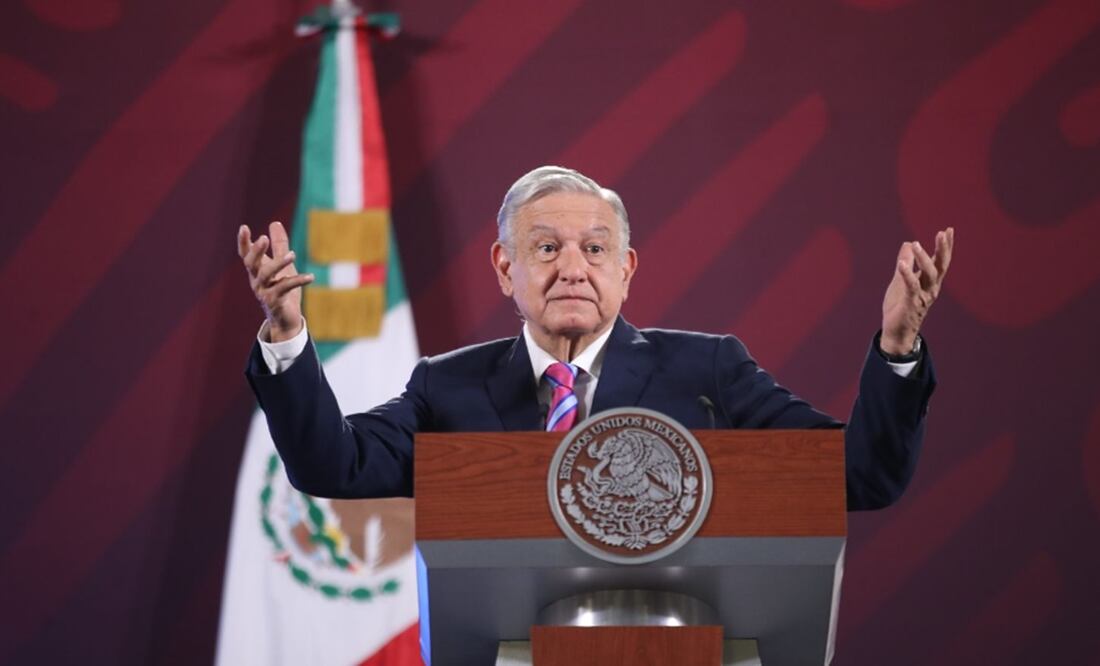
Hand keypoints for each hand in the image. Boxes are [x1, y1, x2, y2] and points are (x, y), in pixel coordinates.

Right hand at [238, 221, 313, 341]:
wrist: (285, 319)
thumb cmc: (282, 289)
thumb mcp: (282, 265)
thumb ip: (279, 245)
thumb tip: (274, 222)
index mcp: (256, 270)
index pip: (245, 254)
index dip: (244, 242)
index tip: (244, 227)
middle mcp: (256, 280)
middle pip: (251, 264)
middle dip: (257, 251)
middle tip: (263, 238)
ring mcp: (264, 292)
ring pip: (266, 275)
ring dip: (279, 263)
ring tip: (292, 254)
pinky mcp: (275, 302)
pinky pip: (285, 289)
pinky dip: (298, 281)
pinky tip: (310, 277)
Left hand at [881, 227, 953, 354]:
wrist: (896, 331)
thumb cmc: (900, 306)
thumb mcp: (900, 280)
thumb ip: (906, 263)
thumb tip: (908, 243)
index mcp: (929, 282)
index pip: (940, 261)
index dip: (945, 246)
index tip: (948, 230)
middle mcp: (931, 288)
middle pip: (940, 266)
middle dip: (942, 249)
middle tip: (942, 233)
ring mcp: (923, 296)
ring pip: (928, 275)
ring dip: (923, 259)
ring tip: (916, 244)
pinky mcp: (912, 304)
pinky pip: (911, 287)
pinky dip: (907, 275)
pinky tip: (901, 264)